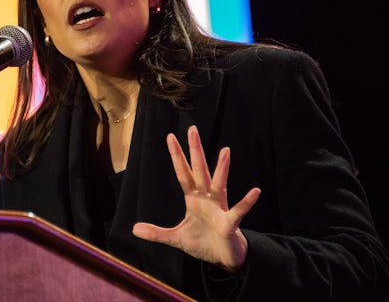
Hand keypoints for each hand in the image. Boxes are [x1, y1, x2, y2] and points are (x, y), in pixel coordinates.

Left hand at [132, 125, 260, 273]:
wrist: (223, 258)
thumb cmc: (203, 243)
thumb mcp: (175, 238)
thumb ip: (156, 233)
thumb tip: (134, 229)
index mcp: (193, 199)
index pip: (183, 173)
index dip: (177, 156)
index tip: (171, 137)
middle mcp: (206, 199)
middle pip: (200, 171)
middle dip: (195, 151)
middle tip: (192, 130)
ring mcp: (219, 209)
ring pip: (219, 185)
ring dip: (222, 169)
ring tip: (225, 151)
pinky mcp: (229, 224)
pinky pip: (238, 211)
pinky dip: (246, 202)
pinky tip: (255, 192)